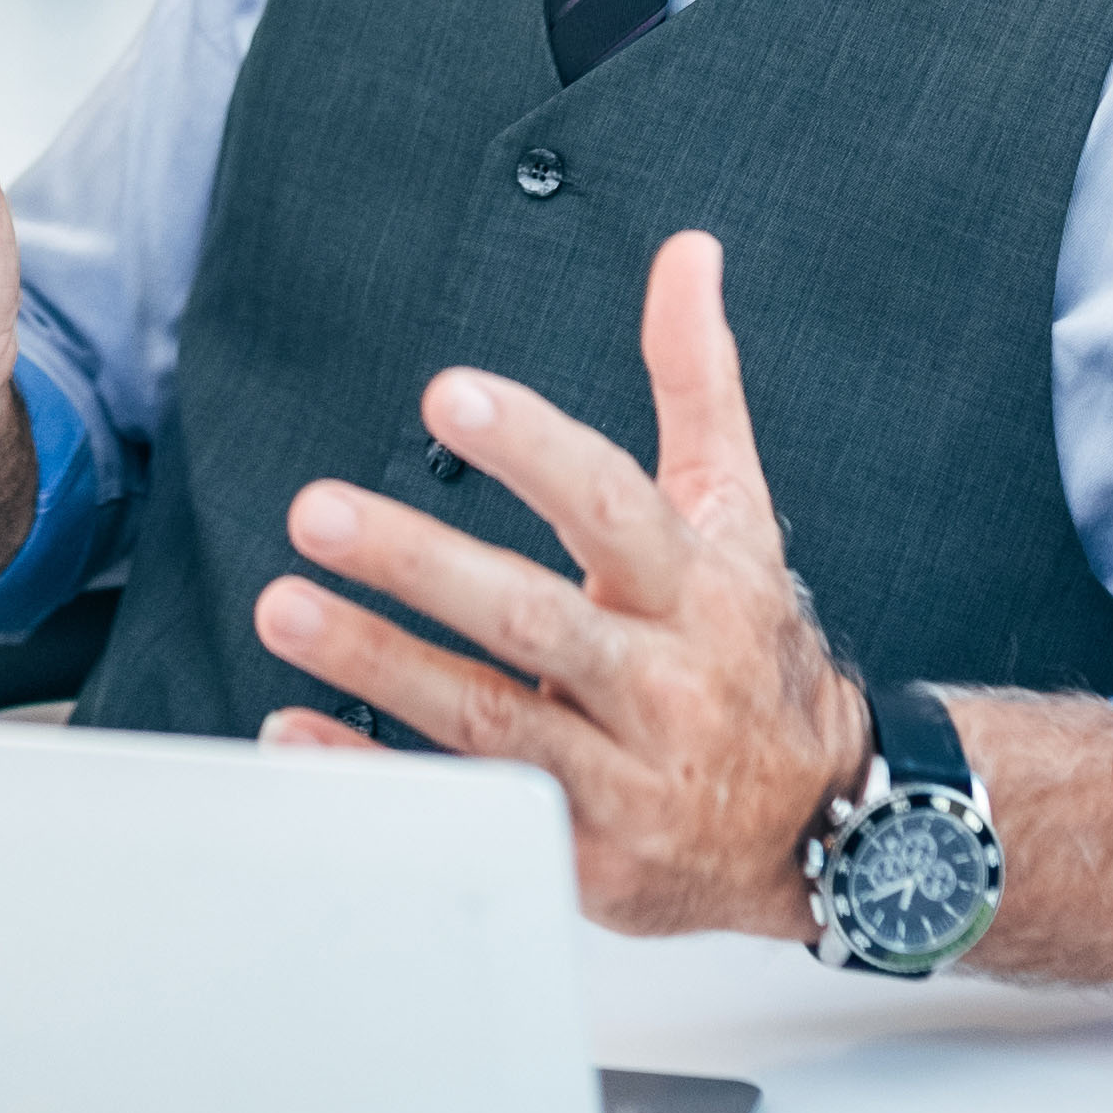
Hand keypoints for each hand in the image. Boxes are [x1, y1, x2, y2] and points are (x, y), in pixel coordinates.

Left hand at [251, 232, 870, 941]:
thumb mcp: (738, 508)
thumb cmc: (751, 646)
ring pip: (489, 721)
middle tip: (317, 512)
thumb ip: (697, 379)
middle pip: (533, 619)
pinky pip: (468, 815)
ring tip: (284, 606)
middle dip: (420, 565)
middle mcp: (662, 683)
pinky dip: (376, 779)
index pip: (611, 504)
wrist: (828, 827)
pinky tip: (295, 732)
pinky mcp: (586, 859)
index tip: (447, 395)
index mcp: (695, 586)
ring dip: (376, 663)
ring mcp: (625, 780)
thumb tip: (687, 253)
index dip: (533, 448)